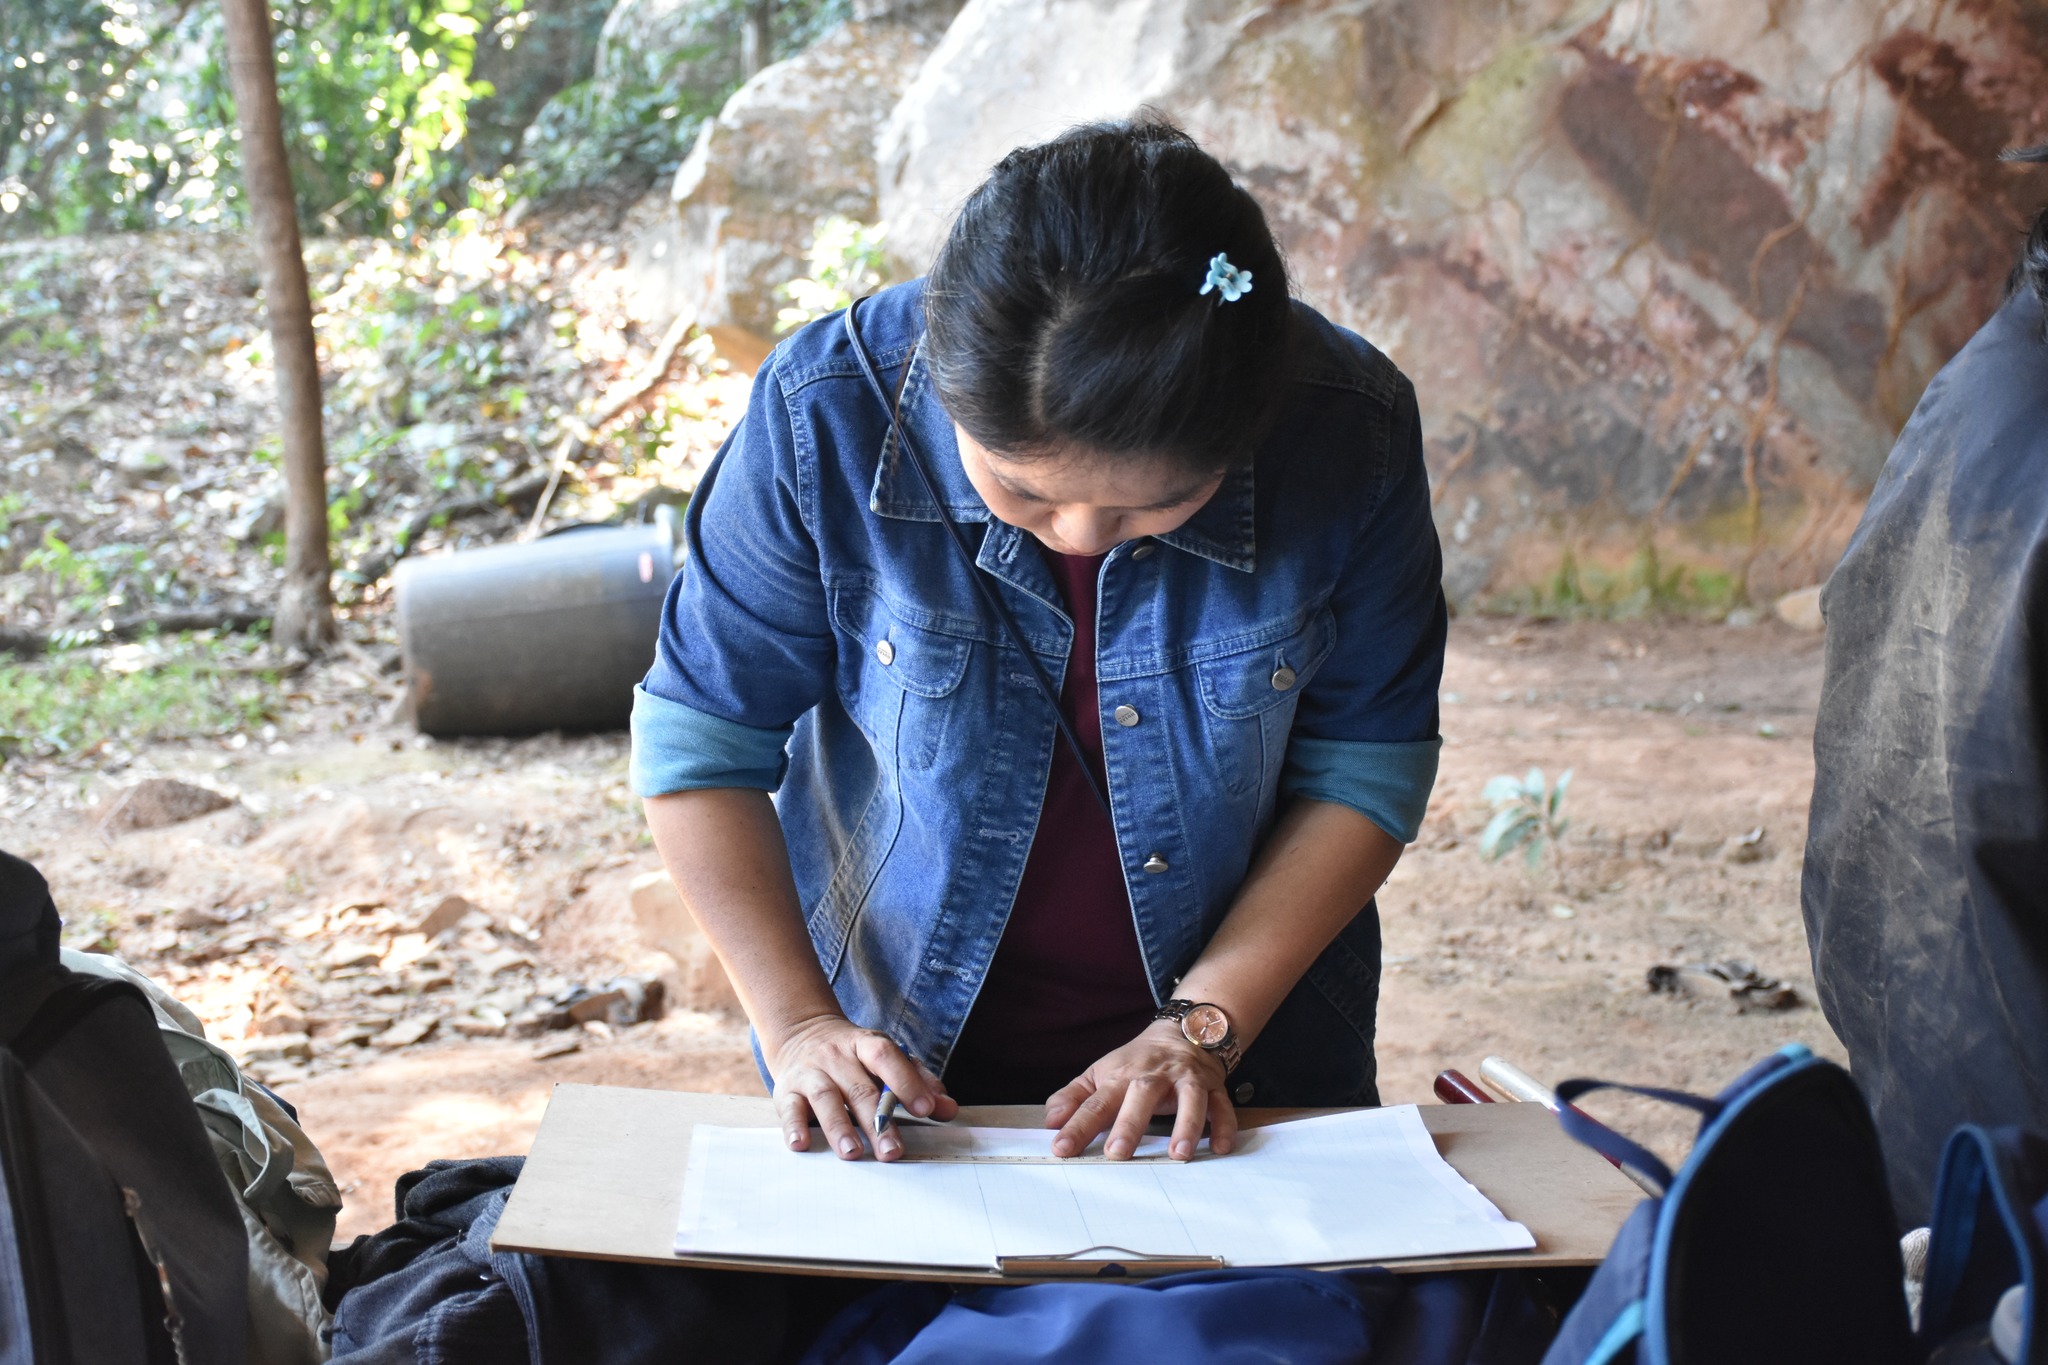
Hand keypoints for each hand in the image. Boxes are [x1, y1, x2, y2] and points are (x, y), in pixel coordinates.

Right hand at [766, 1015, 957, 1161]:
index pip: (886, 1057)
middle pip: (860, 1088)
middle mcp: (837, 1056)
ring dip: (839, 1127)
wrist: (801, 1032)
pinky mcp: (786, 1090)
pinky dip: (794, 1126)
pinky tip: (801, 1144)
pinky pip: (789, 1107)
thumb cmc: (854, 1056)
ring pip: (826, 1098)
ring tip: (852, 1153)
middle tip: (892, 1152)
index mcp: (866, 1044)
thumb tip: (948, 1109)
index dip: (906, 1081)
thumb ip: (919, 1082)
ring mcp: (810, 1072)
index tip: (925, 1109)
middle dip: (878, 1122)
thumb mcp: (886, 1059)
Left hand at [1044, 1019, 1239, 1160]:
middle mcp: (1153, 1076)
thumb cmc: (1136, 1063)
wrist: (1182, 1032)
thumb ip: (1074, 1097)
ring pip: (1189, 1098)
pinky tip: (1220, 1147)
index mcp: (1121, 1076)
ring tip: (1178, 1155)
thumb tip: (1050, 1121)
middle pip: (1140, 1095)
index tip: (1061, 1148)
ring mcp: (1185, 1080)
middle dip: (1129, 1124)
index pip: (1095, 1102)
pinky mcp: (1212, 1086)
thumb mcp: (1101, 1073)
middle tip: (1116, 1154)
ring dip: (1185, 1125)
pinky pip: (1221, 1105)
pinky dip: (1223, 1126)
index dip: (1077, 1125)